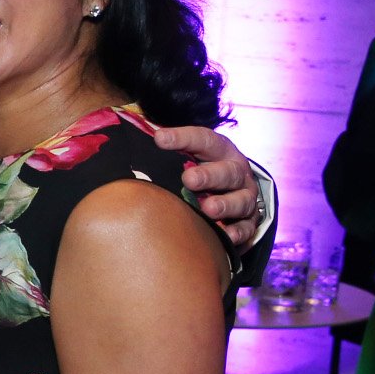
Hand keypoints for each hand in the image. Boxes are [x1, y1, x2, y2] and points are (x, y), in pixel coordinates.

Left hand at [151, 126, 259, 248]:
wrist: (233, 191)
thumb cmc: (199, 170)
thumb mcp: (186, 156)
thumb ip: (164, 151)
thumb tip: (125, 144)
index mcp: (219, 151)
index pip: (204, 140)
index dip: (183, 138)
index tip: (159, 139)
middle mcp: (236, 172)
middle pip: (228, 171)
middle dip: (210, 175)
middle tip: (189, 179)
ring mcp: (244, 196)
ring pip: (241, 199)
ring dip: (226, 204)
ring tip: (208, 209)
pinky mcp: (248, 221)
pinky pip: (247, 227)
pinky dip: (238, 232)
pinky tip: (227, 235)